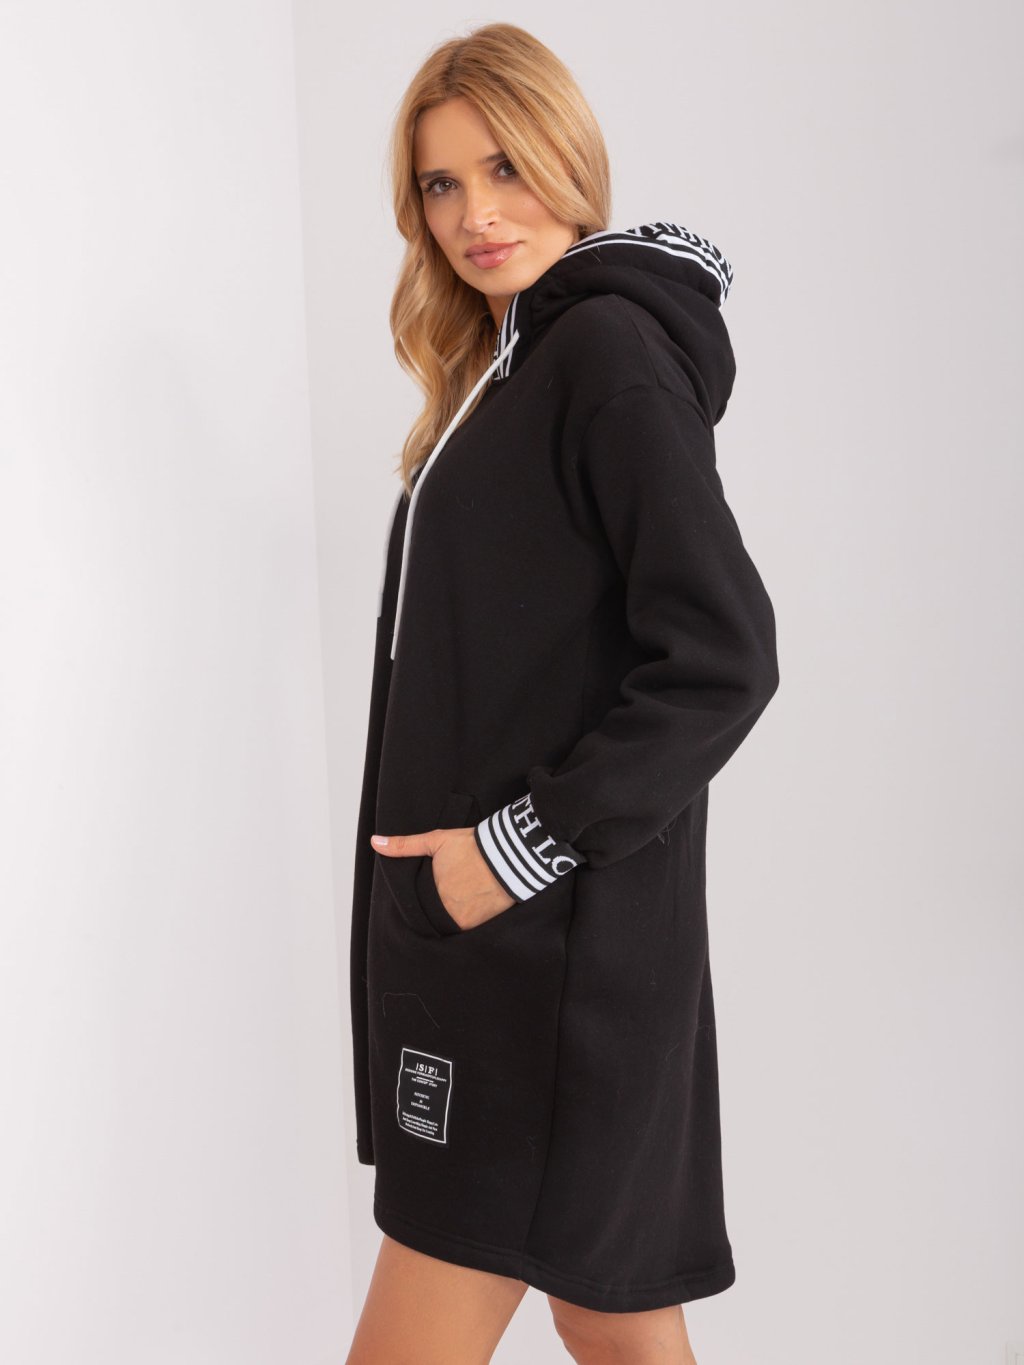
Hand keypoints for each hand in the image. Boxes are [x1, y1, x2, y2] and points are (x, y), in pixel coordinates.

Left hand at [371, 826, 515, 930]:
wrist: (510, 855)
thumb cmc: (471, 846)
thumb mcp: (435, 841)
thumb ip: (404, 845)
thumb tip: (374, 842)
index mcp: (432, 895)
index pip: (417, 907)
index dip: (419, 901)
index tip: (425, 893)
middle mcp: (447, 913)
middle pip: (433, 917)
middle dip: (434, 908)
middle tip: (445, 893)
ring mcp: (466, 921)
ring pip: (449, 924)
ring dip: (449, 916)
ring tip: (458, 898)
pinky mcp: (482, 925)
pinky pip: (467, 929)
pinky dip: (466, 919)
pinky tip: (470, 905)